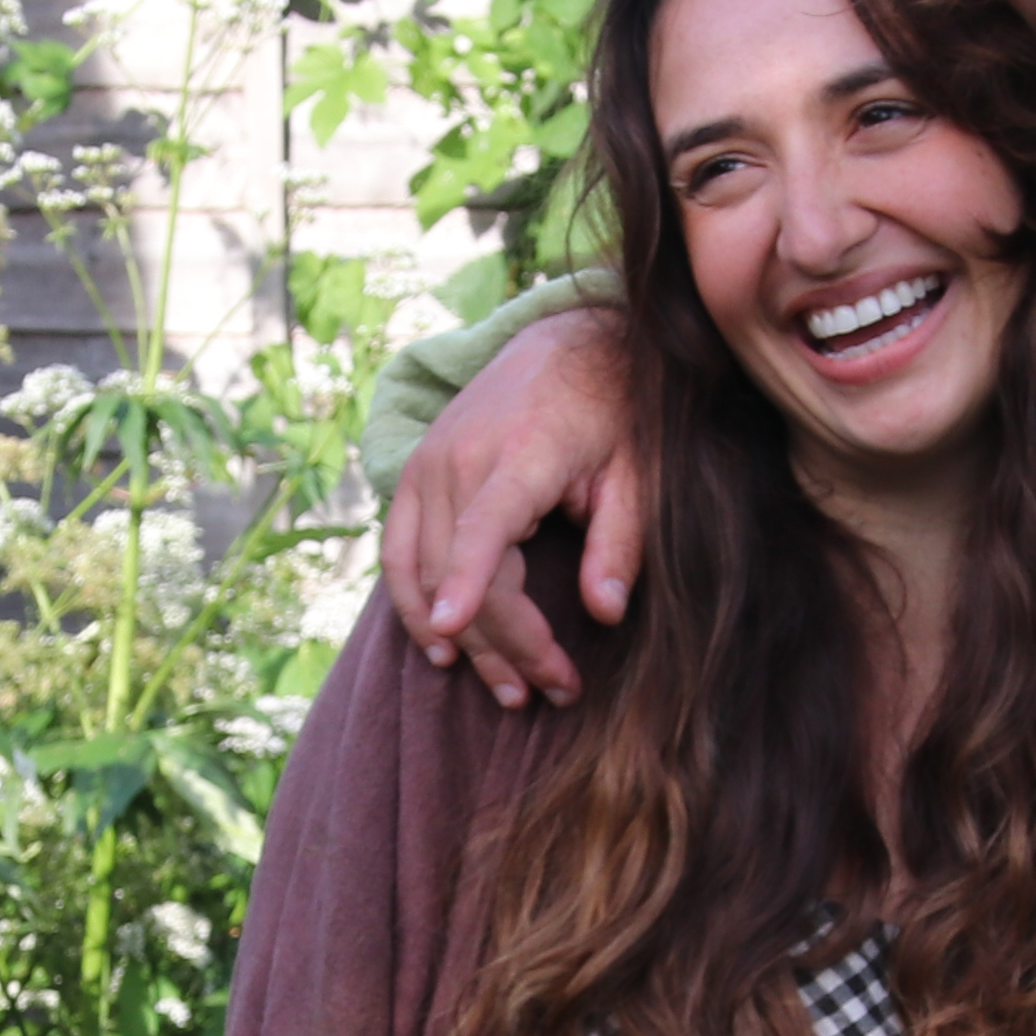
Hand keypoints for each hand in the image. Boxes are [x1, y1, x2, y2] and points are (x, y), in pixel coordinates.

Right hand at [377, 307, 638, 708]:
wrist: (564, 344)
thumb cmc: (612, 413)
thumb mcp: (636, 473)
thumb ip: (620, 542)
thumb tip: (607, 614)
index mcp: (520, 455)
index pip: (483, 529)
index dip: (469, 584)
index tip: (454, 633)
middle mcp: (459, 459)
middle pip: (462, 572)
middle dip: (507, 645)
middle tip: (554, 692)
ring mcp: (427, 466)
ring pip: (426, 573)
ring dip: (464, 640)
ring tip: (510, 691)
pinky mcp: (413, 475)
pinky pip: (398, 553)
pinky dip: (414, 603)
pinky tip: (445, 648)